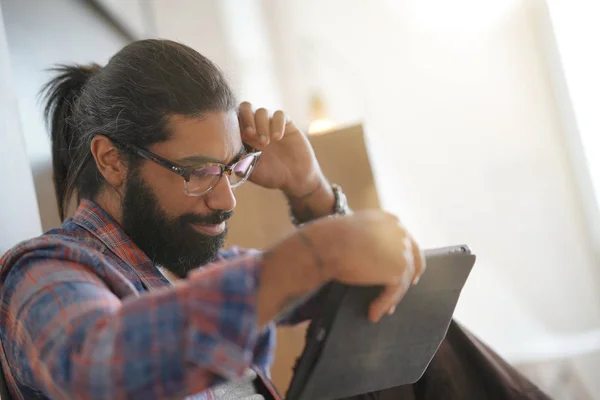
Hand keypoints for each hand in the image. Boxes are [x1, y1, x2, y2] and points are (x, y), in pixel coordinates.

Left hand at [238, 102, 323, 196]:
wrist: (295, 178)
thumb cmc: (271, 175)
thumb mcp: (252, 171)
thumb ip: (239, 161)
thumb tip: (225, 154)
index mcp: (244, 136)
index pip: (234, 119)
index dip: (234, 124)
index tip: (240, 138)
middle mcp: (256, 126)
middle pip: (245, 107)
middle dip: (246, 119)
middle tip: (250, 135)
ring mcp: (271, 124)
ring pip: (262, 111)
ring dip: (262, 126)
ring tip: (265, 143)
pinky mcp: (287, 123)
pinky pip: (280, 114)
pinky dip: (277, 124)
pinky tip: (277, 138)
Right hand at [304, 211, 425, 321]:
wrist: (327, 245)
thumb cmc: (330, 238)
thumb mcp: (356, 230)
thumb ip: (370, 238)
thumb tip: (372, 257)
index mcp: (390, 220)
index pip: (405, 241)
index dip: (405, 256)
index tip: (405, 269)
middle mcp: (400, 233)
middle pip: (413, 258)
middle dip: (410, 273)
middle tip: (407, 287)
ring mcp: (402, 251)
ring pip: (403, 279)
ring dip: (392, 296)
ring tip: (379, 309)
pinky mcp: (397, 270)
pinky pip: (394, 292)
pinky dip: (383, 303)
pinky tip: (373, 312)